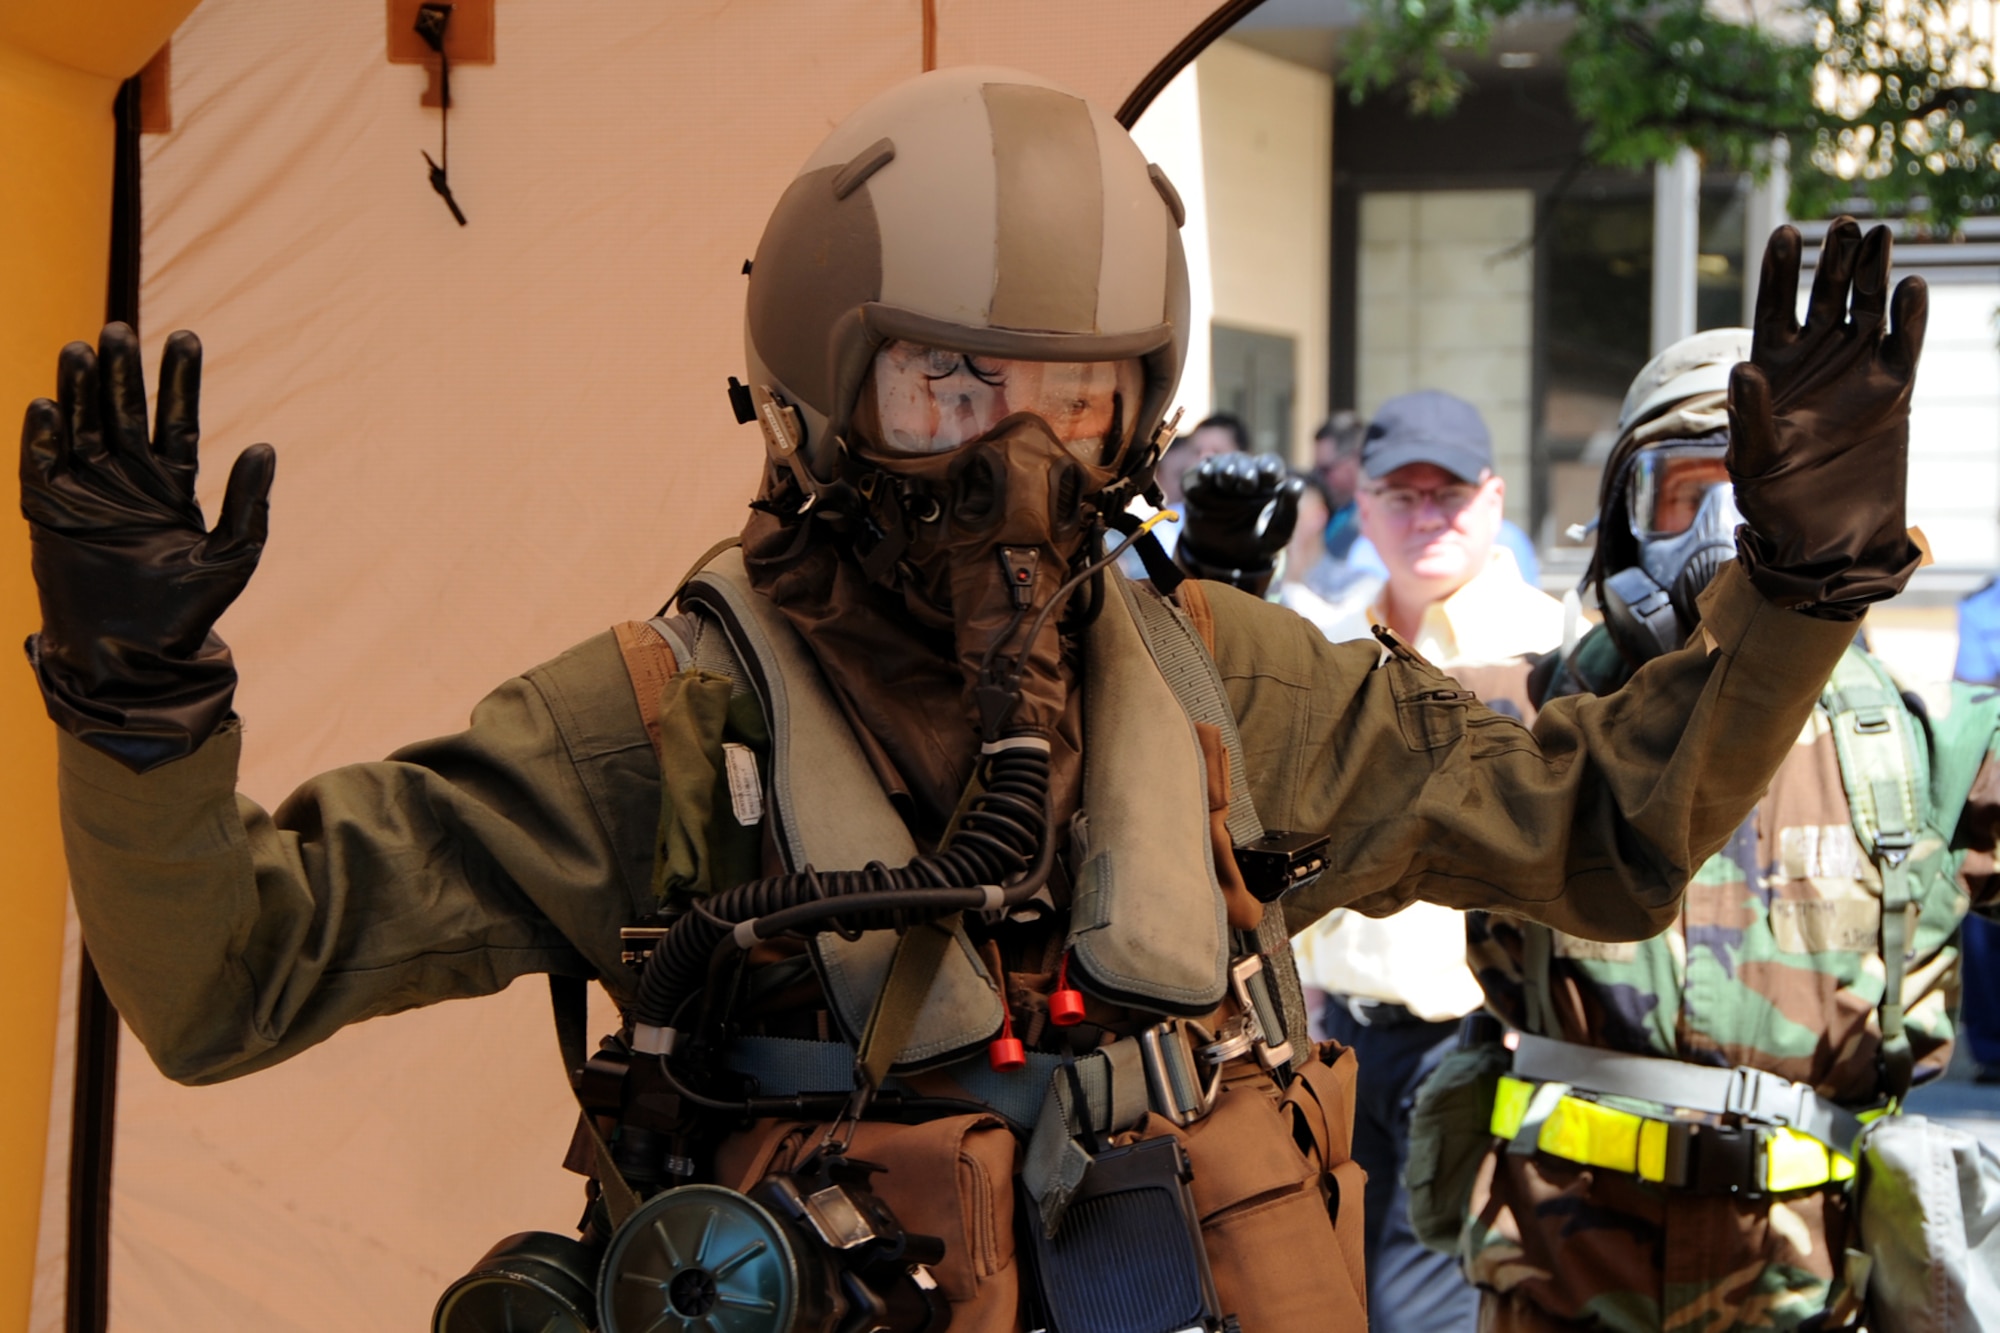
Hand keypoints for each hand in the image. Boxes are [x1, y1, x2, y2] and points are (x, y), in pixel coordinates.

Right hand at [20, 323, 274, 771]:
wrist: (132, 656)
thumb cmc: (187, 613)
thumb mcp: (233, 556)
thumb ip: (248, 504)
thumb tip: (264, 448)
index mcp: (171, 486)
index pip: (175, 420)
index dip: (179, 379)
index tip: (186, 336)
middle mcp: (127, 482)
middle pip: (123, 411)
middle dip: (122, 371)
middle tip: (120, 328)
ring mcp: (87, 493)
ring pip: (82, 426)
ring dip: (81, 388)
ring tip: (83, 348)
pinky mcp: (49, 512)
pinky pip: (41, 465)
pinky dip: (42, 436)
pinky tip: (47, 404)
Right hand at [1174, 451, 1301, 595]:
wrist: (1222, 561)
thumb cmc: (1254, 543)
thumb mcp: (1276, 535)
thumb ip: (1288, 512)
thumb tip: (1297, 483)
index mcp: (1265, 483)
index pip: (1269, 464)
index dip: (1269, 466)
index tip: (1269, 475)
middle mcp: (1240, 475)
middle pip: (1244, 462)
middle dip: (1246, 469)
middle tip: (1248, 482)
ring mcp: (1216, 480)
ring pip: (1221, 464)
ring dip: (1225, 468)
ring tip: (1228, 477)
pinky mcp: (1195, 488)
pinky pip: (1195, 476)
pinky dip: (1199, 473)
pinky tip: (1206, 474)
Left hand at [1728, 219, 1925, 618]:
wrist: (1823, 533)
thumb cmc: (1773, 496)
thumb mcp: (1752, 454)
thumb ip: (1748, 412)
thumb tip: (1744, 368)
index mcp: (1772, 366)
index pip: (1776, 305)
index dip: (1781, 270)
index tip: (1787, 231)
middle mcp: (1814, 358)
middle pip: (1826, 293)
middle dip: (1834, 258)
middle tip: (1845, 223)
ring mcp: (1855, 368)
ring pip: (1866, 305)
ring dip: (1872, 270)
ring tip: (1878, 233)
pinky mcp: (1892, 387)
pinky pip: (1902, 342)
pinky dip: (1909, 315)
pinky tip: (1911, 285)